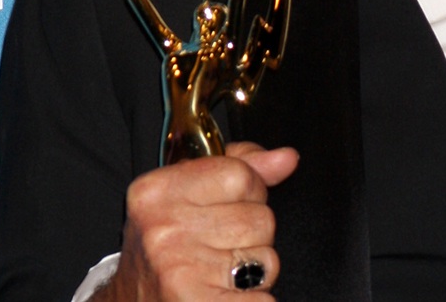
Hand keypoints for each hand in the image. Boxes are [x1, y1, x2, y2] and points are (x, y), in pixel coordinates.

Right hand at [96, 142, 298, 300]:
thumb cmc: (165, 249)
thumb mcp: (186, 194)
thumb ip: (240, 166)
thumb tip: (287, 158)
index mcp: (158, 192)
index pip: (242, 175)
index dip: (249, 193)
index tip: (227, 209)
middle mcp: (163, 229)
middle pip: (260, 219)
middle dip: (254, 237)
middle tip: (220, 250)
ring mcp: (178, 270)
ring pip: (267, 260)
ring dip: (256, 272)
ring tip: (222, 276)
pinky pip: (262, 299)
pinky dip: (255, 301)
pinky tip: (229, 298)